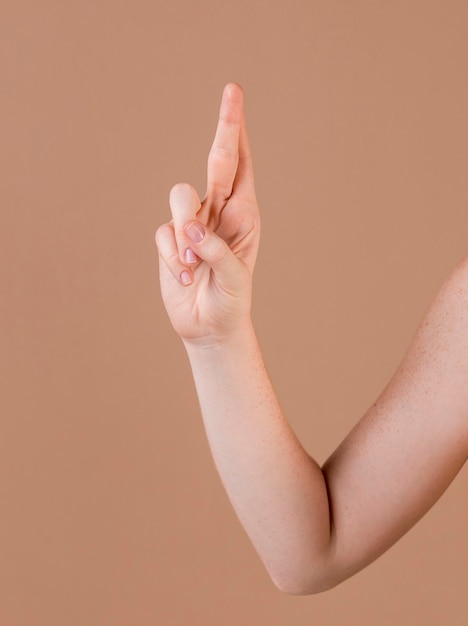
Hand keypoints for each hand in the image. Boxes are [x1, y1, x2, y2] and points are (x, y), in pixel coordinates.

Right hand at [155, 83, 259, 346]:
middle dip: (226, 127)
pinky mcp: (170, 240)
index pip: (240, 165)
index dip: (236, 129)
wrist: (209, 327)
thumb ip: (217, 251)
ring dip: (186, 233)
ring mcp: (192, 223)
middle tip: (233, 90)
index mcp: (244, 214)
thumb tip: (190, 229)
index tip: (234, 94)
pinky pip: (163, 234)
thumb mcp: (235, 279)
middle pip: (217, 161)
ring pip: (181, 197)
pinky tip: (185, 277)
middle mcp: (219, 211)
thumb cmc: (232, 301)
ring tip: (195, 267)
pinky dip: (172, 258)